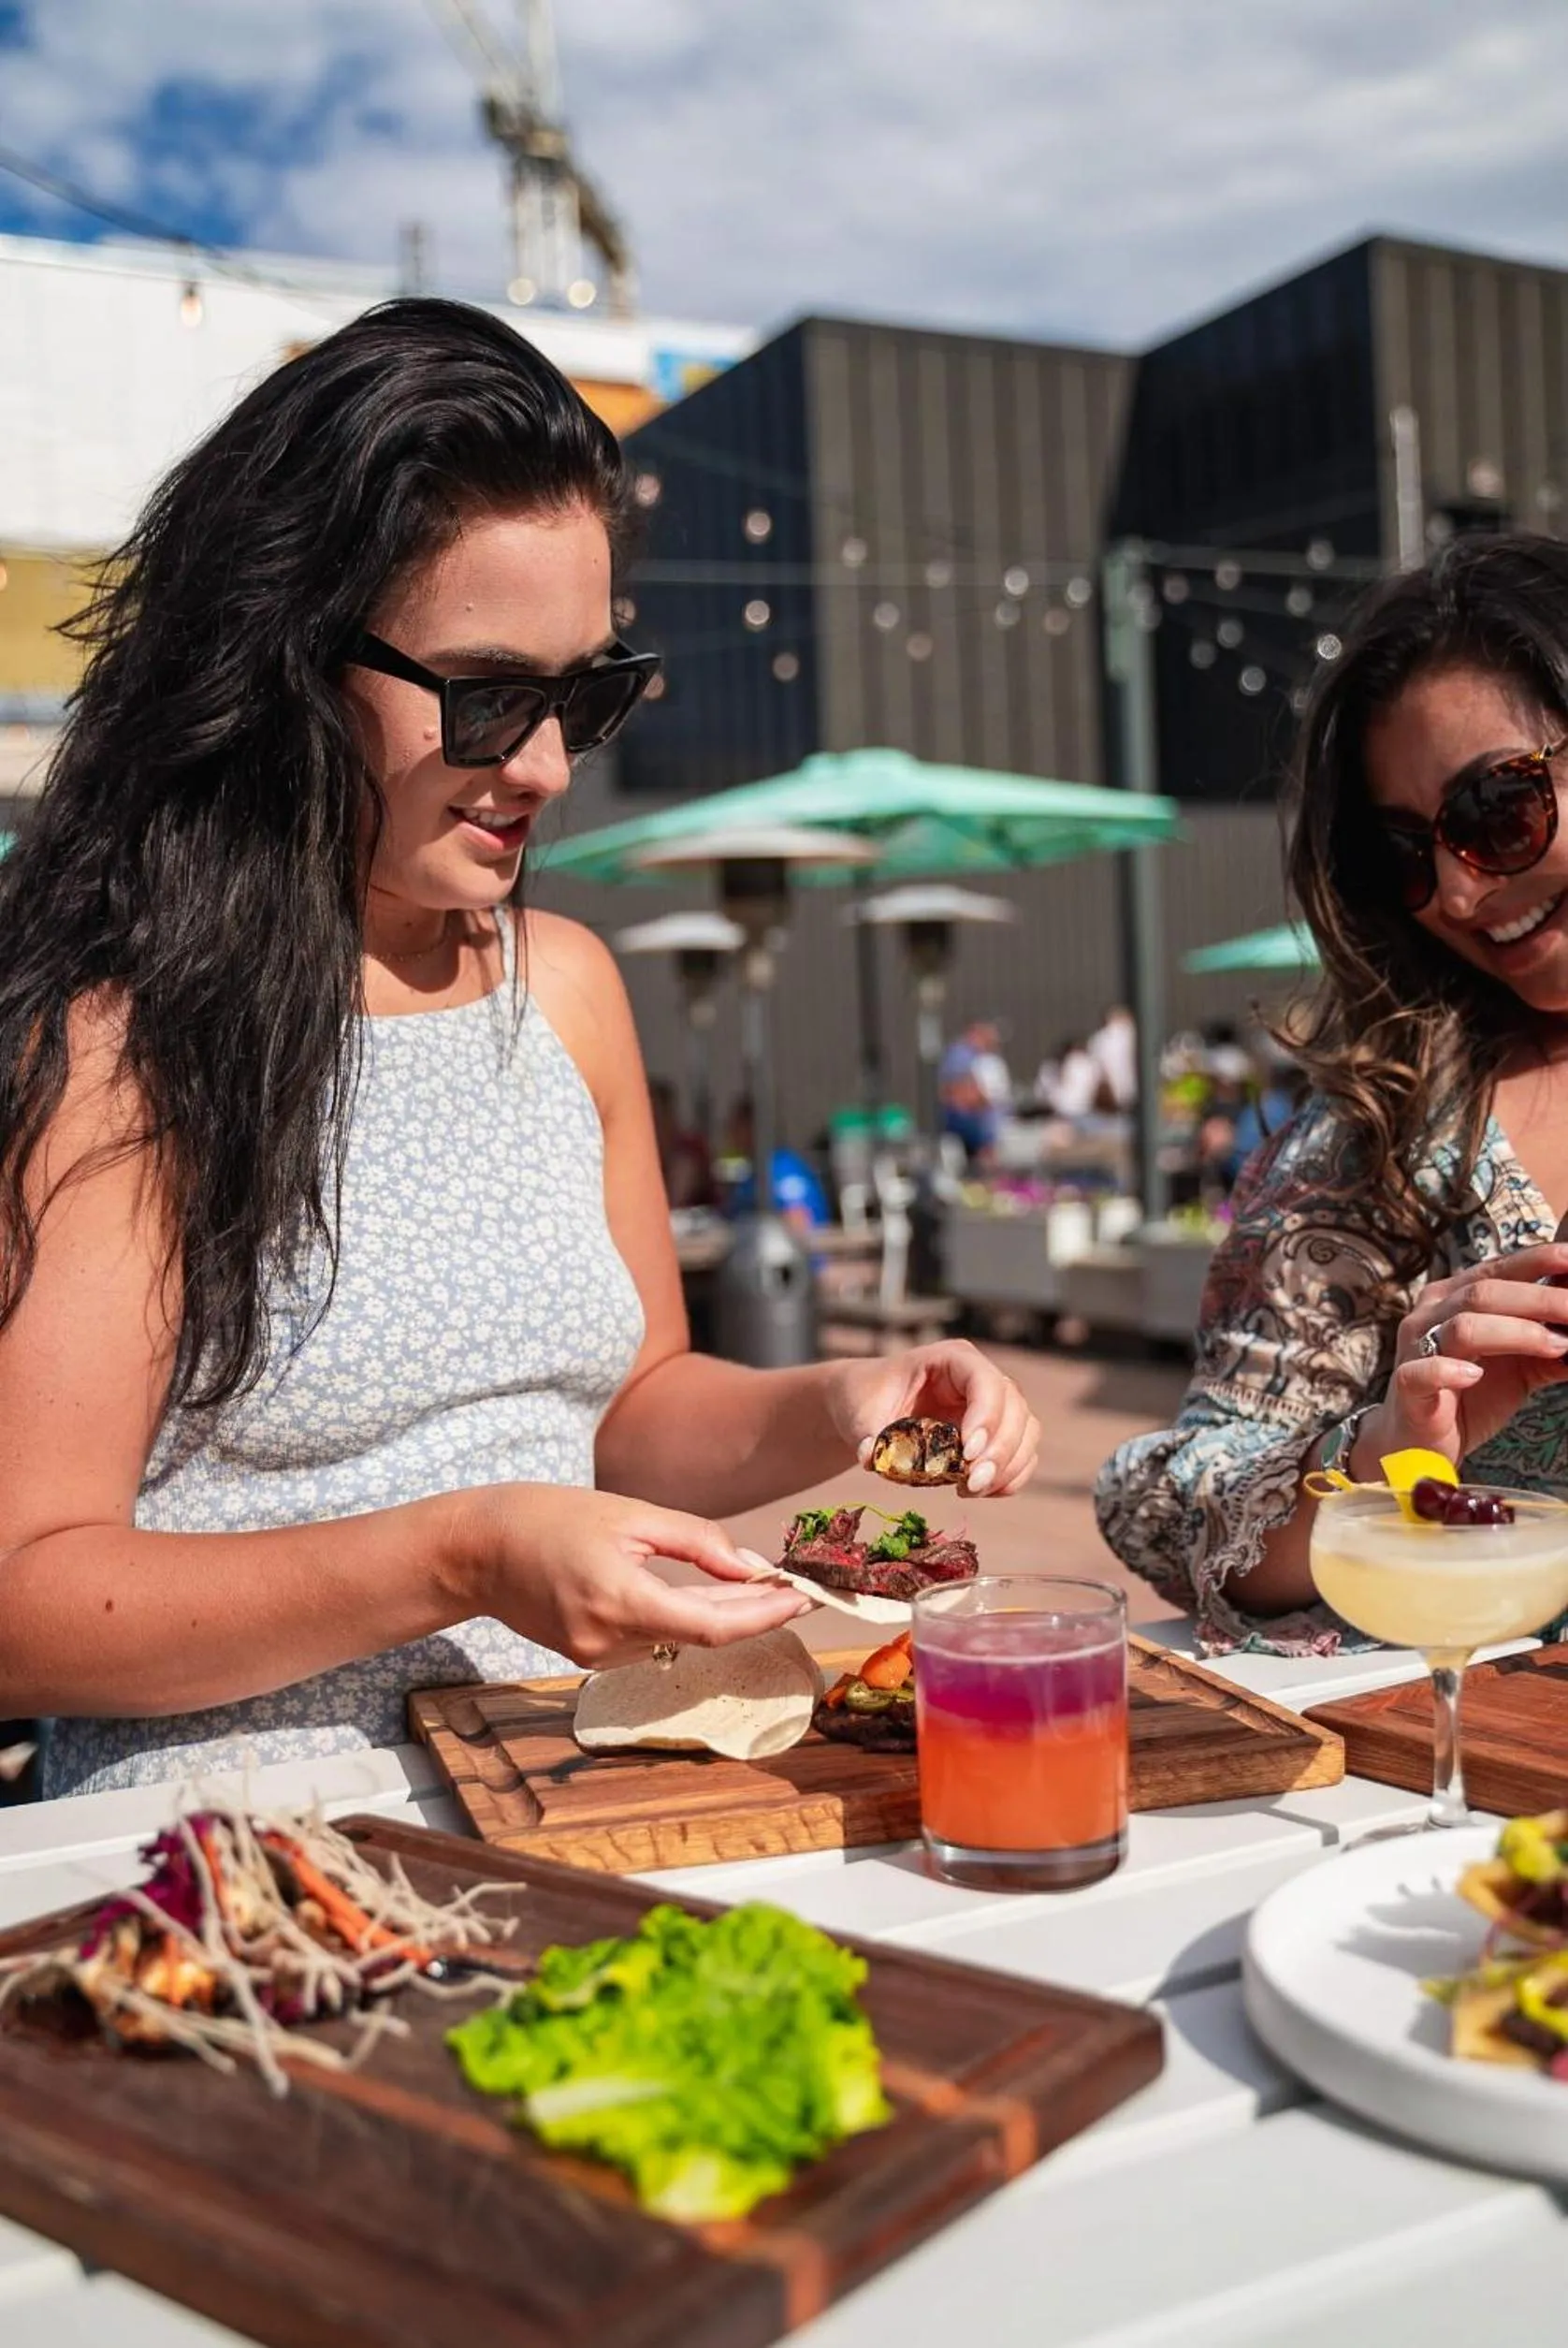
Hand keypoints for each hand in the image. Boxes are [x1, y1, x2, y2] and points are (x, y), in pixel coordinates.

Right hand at [456, 1484, 811, 1668]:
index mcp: (620, 1600)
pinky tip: (701, 1595)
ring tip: (755, 1584)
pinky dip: (681, 1619)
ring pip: (678, 1640)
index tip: (804, 1598)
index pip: (712, 1626)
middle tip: (798, 1589)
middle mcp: (609, 1641)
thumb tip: (752, 1567)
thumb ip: (697, 1543)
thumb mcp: (630, 1513)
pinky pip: (651, 1640)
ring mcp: (596, 1657)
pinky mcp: (588, 1657)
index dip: (765, 1616)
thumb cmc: (548, 1517)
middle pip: (701, 1636)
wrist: (476, 1550)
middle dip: (753, 1612)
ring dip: (718, 1614)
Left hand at [823, 1339, 1038, 1496]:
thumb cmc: (866, 1399)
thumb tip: (871, 1458)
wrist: (867, 1407)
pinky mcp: (996, 1434)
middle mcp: (979, 1378)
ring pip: (1025, 1431)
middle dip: (1000, 1451)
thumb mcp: (860, 1413)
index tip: (968, 1452)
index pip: (985, 1380)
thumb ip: (867, 1435)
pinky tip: (981, 1493)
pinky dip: (1009, 1478)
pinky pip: (1021, 1455)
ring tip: (971, 1490)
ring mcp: (993, 1405)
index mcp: (951, 1359)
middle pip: (1014, 1408)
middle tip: (972, 1484)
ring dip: (1008, 1467)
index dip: (986, 1415)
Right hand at [1353, 1242, 1567, 1472]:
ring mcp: (1414, 1350)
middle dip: (1540, 1299)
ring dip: (1516, 1333)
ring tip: (1557, 1346)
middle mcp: (1429, 1314)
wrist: (1420, 1444)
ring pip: (1462, 1328)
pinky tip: (1476, 1375)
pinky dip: (1449, 1371)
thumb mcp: (1520, 1367)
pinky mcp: (1407, 1388)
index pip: (1496, 1269)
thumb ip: (1552, 1344)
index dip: (1536, 1261)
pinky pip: (1423, 1372)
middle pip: (1483, 1293)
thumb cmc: (1470, 1396)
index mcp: (1452, 1298)